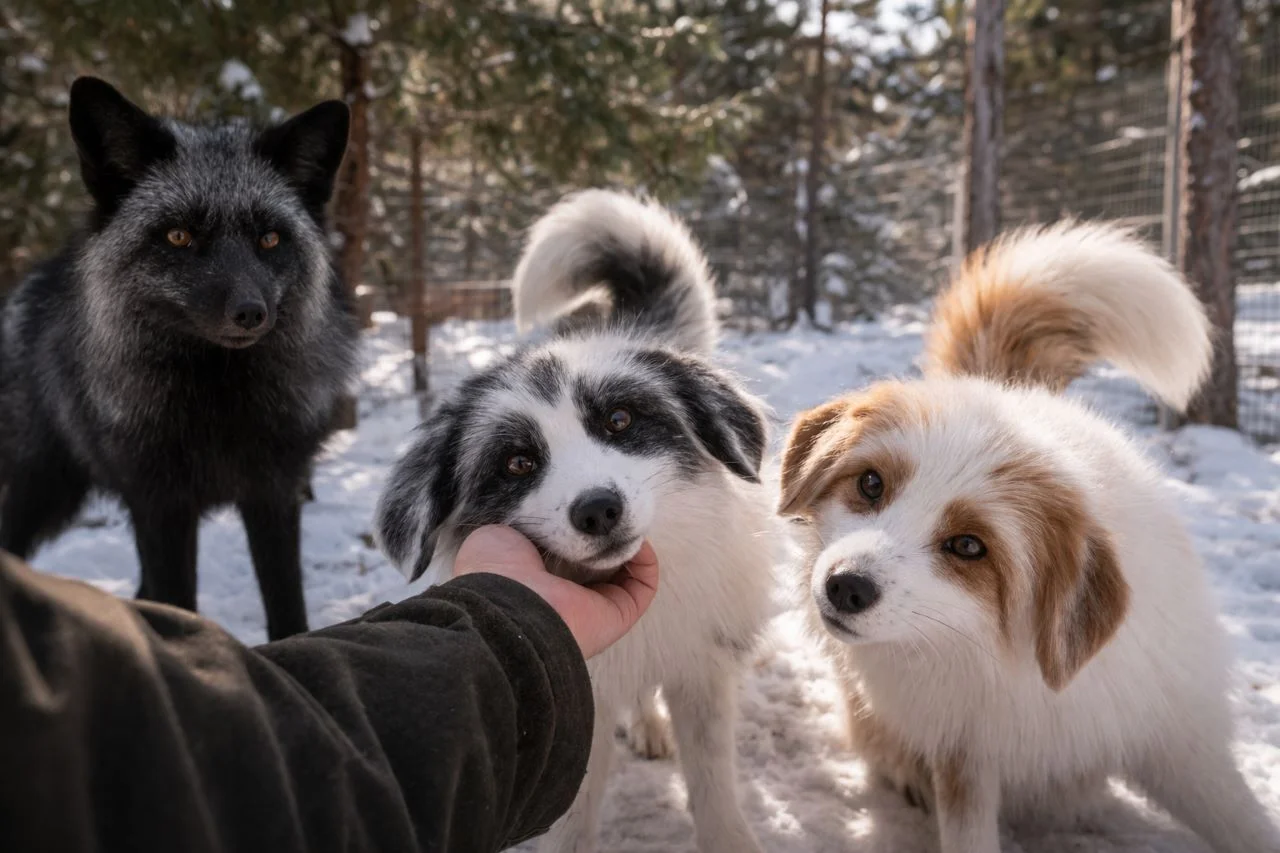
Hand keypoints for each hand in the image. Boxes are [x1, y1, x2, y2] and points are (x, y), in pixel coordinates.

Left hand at [452, 525, 658, 658]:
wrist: (506, 604)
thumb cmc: (493, 569)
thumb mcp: (496, 531)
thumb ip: (520, 523)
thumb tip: (537, 510)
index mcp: (532, 580)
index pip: (561, 554)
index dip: (573, 528)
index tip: (578, 506)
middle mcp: (563, 596)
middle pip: (595, 564)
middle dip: (605, 535)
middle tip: (607, 511)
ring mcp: (592, 608)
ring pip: (622, 575)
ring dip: (627, 544)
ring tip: (621, 518)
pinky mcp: (617, 615)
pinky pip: (642, 587)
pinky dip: (645, 561)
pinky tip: (633, 537)